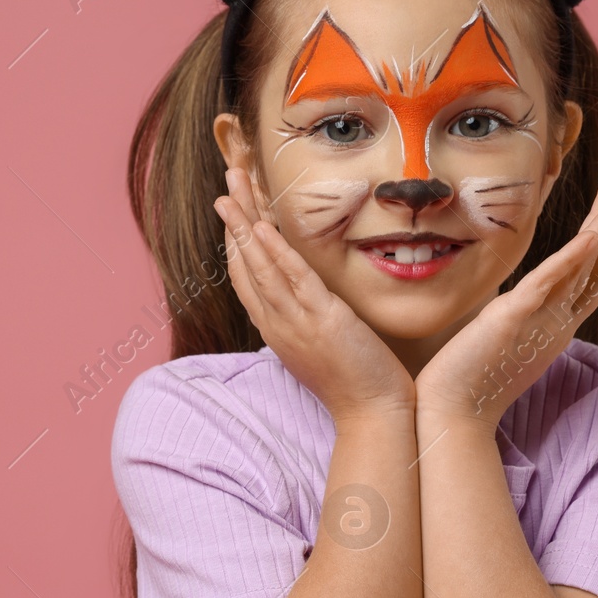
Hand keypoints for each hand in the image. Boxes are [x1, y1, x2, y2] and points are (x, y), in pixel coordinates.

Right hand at [213, 167, 414, 421]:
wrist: (371, 415)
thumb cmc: (351, 382)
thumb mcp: (318, 344)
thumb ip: (304, 317)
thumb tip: (302, 295)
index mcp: (274, 327)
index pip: (245, 275)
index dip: (236, 238)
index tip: (231, 206)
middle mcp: (276, 322)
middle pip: (245, 263)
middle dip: (234, 219)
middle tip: (225, 182)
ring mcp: (296, 322)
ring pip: (261, 266)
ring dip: (245, 224)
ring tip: (232, 190)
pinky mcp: (323, 321)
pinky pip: (294, 281)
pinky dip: (275, 252)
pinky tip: (263, 226)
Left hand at [415, 175, 597, 433]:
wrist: (450, 413)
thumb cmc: (466, 382)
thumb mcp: (497, 340)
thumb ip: (508, 319)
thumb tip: (503, 305)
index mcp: (551, 326)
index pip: (586, 278)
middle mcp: (556, 323)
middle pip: (594, 266)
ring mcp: (541, 321)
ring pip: (582, 266)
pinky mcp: (514, 318)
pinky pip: (552, 282)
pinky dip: (573, 256)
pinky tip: (591, 233)